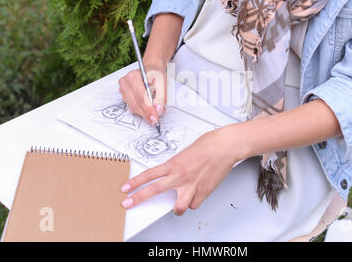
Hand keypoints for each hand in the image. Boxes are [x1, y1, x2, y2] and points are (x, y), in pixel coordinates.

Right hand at [118, 63, 166, 125]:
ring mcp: (122, 89)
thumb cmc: (156, 74)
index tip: (155, 117)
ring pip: (133, 107)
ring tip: (154, 112)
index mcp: (134, 76)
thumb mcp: (163, 83)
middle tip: (156, 119)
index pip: (141, 97)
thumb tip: (158, 109)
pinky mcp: (123, 95)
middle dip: (147, 113)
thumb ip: (162, 97)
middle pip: (136, 104)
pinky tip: (148, 108)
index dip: (148, 109)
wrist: (151, 70)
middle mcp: (125, 82)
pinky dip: (141, 110)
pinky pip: (132, 107)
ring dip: (144, 113)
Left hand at [120, 126, 246, 214]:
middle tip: (127, 204)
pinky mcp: (204, 191)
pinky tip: (196, 195)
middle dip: (138, 198)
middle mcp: (180, 176)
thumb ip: (176, 165)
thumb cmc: (209, 144)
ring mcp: (192, 185)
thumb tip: (172, 173)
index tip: (126, 188)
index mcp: (174, 164)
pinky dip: (194, 202)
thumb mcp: (186, 152)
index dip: (135, 183)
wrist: (225, 146)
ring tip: (177, 204)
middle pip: (153, 190)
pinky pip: (195, 204)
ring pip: (178, 206)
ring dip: (177, 207)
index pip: (149, 175)